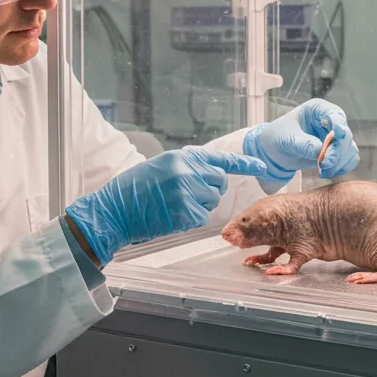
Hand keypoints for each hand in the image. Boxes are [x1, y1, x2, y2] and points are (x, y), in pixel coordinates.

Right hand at [65, 149, 265, 265]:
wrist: (115, 209)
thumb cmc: (134, 189)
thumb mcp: (161, 165)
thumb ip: (186, 167)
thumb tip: (210, 172)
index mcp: (182, 158)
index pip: (221, 159)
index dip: (244, 163)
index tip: (261, 167)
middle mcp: (188, 172)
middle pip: (218, 182)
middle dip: (207, 189)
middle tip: (182, 193)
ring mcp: (188, 193)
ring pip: (211, 201)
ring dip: (197, 204)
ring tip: (172, 203)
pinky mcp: (185, 213)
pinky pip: (200, 217)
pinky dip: (189, 219)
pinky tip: (170, 214)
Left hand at [243, 99, 359, 191]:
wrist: (275, 151)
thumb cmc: (278, 137)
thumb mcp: (287, 139)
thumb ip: (304, 144)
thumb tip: (320, 152)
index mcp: (317, 109)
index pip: (335, 114)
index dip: (339, 126)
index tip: (337, 137)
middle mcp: (330, 120)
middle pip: (345, 135)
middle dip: (337, 152)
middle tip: (325, 165)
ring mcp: (335, 137)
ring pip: (349, 149)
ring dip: (340, 163)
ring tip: (323, 172)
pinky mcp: (337, 151)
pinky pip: (348, 160)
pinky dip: (341, 168)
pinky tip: (328, 172)